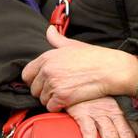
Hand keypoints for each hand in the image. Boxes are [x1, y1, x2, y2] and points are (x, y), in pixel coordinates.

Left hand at [21, 26, 137, 110]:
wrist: (111, 69)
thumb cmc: (95, 57)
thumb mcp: (73, 45)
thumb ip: (57, 39)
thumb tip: (49, 30)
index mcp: (47, 57)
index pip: (27, 74)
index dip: (34, 81)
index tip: (44, 83)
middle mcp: (47, 70)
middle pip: (34, 90)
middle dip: (44, 92)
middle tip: (59, 90)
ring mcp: (54, 84)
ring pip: (42, 100)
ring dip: (52, 100)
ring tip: (66, 94)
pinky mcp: (62, 97)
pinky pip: (51, 107)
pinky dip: (59, 107)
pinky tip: (69, 101)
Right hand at [65, 96, 137, 137]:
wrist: (74, 78)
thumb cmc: (95, 95)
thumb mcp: (112, 103)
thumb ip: (122, 121)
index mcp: (124, 109)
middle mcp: (114, 110)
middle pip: (126, 135)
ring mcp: (98, 111)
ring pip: (110, 135)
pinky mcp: (82, 112)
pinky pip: (88, 130)